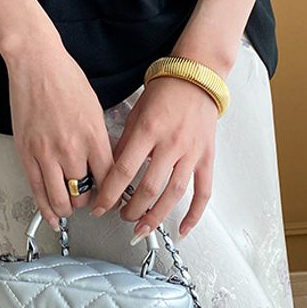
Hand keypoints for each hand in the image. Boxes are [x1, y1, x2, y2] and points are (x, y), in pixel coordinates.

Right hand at [5, 30, 114, 228]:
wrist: (35, 63)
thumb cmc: (65, 79)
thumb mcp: (95, 109)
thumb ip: (99, 140)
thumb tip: (104, 165)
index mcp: (93, 135)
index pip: (111, 179)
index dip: (114, 194)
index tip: (115, 198)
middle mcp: (71, 147)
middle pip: (86, 194)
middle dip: (90, 202)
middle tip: (91, 200)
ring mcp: (46, 153)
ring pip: (61, 199)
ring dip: (69, 208)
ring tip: (72, 206)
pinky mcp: (26, 153)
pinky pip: (37, 191)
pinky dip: (46, 209)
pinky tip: (53, 215)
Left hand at [91, 76, 219, 238]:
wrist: (197, 78)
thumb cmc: (165, 91)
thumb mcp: (135, 113)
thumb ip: (124, 143)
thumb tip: (110, 172)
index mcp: (148, 130)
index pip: (123, 171)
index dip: (109, 194)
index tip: (99, 207)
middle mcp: (171, 143)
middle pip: (148, 188)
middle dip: (130, 209)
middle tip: (120, 216)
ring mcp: (191, 153)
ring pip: (173, 195)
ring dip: (155, 217)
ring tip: (141, 228)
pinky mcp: (207, 158)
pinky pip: (203, 192)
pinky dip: (193, 215)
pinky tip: (182, 230)